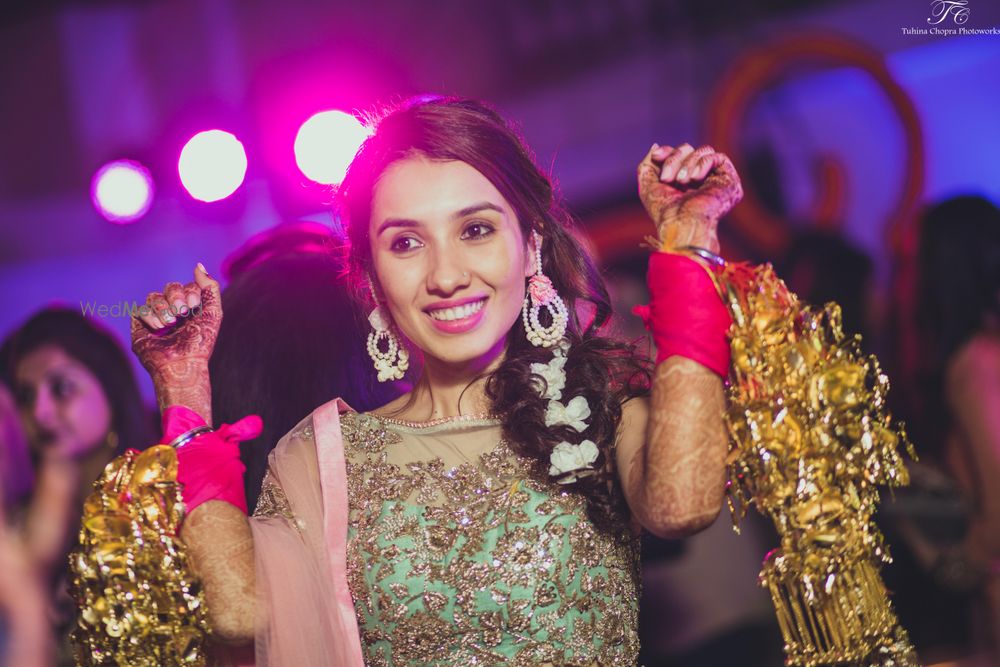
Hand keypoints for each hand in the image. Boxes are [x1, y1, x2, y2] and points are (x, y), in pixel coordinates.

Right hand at [131, 264, 220, 419]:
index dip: (189, 291)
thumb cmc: (200, 343)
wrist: (183, 363)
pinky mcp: (141, 326)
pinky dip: (150, 316)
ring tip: (169, 324)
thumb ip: (210, 287)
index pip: (187, 286)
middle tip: (182, 313)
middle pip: (169, 287)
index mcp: (192, 309)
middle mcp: (174, 311)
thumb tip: (198, 266)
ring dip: (163, 307)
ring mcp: (156, 318)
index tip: (193, 306)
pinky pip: (140, 309)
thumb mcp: (213, 313)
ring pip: (153, 296)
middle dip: (176, 297)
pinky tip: (158, 327)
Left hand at [637, 143, 742, 251]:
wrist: (681, 225)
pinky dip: (702, 164)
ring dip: (687, 163)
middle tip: (667, 178)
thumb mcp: (648, 185)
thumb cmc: (665, 212)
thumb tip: (656, 146)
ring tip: (681, 182)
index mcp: (685, 181)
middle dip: (675, 159)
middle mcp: (702, 179)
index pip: (680, 154)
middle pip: (690, 149)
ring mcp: (716, 179)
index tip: (657, 157)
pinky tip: (694, 179)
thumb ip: (649, 164)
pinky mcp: (730, 180)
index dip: (668, 152)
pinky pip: (718, 157)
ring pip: (703, 151)